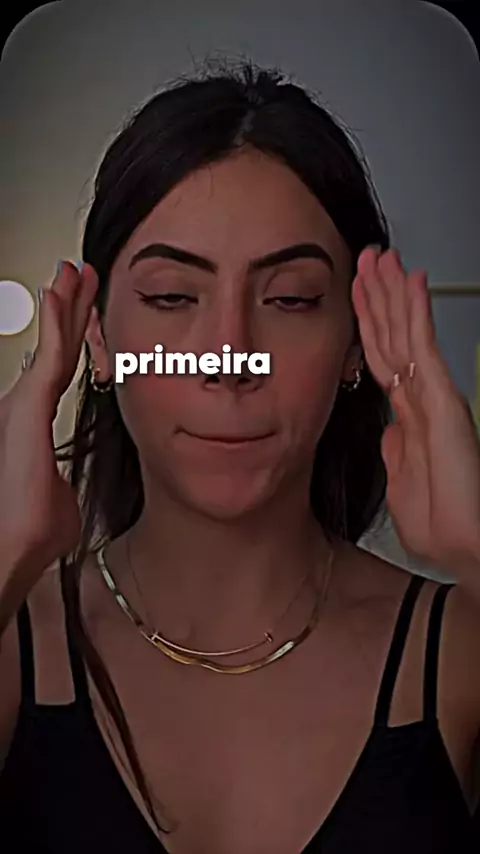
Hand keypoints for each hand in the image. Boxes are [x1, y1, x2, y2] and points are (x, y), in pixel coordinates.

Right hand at [0, 260, 97, 598]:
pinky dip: (57, 323)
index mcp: (33, 426)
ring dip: (64, 306)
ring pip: (52, 345)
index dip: (71, 336)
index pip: (58, 369)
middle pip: (53, 349)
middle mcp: (23, 409)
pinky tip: (61, 292)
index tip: (83, 308)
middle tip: (80, 273)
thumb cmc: (32, 531)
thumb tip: (67, 479)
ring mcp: (21, 405)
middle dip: (68, 309)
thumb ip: (65, 477)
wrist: (13, 550)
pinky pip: (50, 357)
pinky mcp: (26, 408)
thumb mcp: (62, 496)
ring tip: (74, 270)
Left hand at [352, 246, 479, 577]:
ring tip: (382, 255)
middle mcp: (421, 400)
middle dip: (378, 295)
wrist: (469, 549)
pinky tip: (411, 282)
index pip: (383, 358)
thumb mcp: (403, 484)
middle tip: (368, 256)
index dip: (369, 323)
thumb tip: (387, 431)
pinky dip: (416, 312)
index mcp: (409, 417)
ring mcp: (433, 397)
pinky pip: (424, 348)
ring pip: (406, 332)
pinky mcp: (444, 402)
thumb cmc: (445, 524)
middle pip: (392, 337)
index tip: (357, 292)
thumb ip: (396, 452)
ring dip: (392, 291)